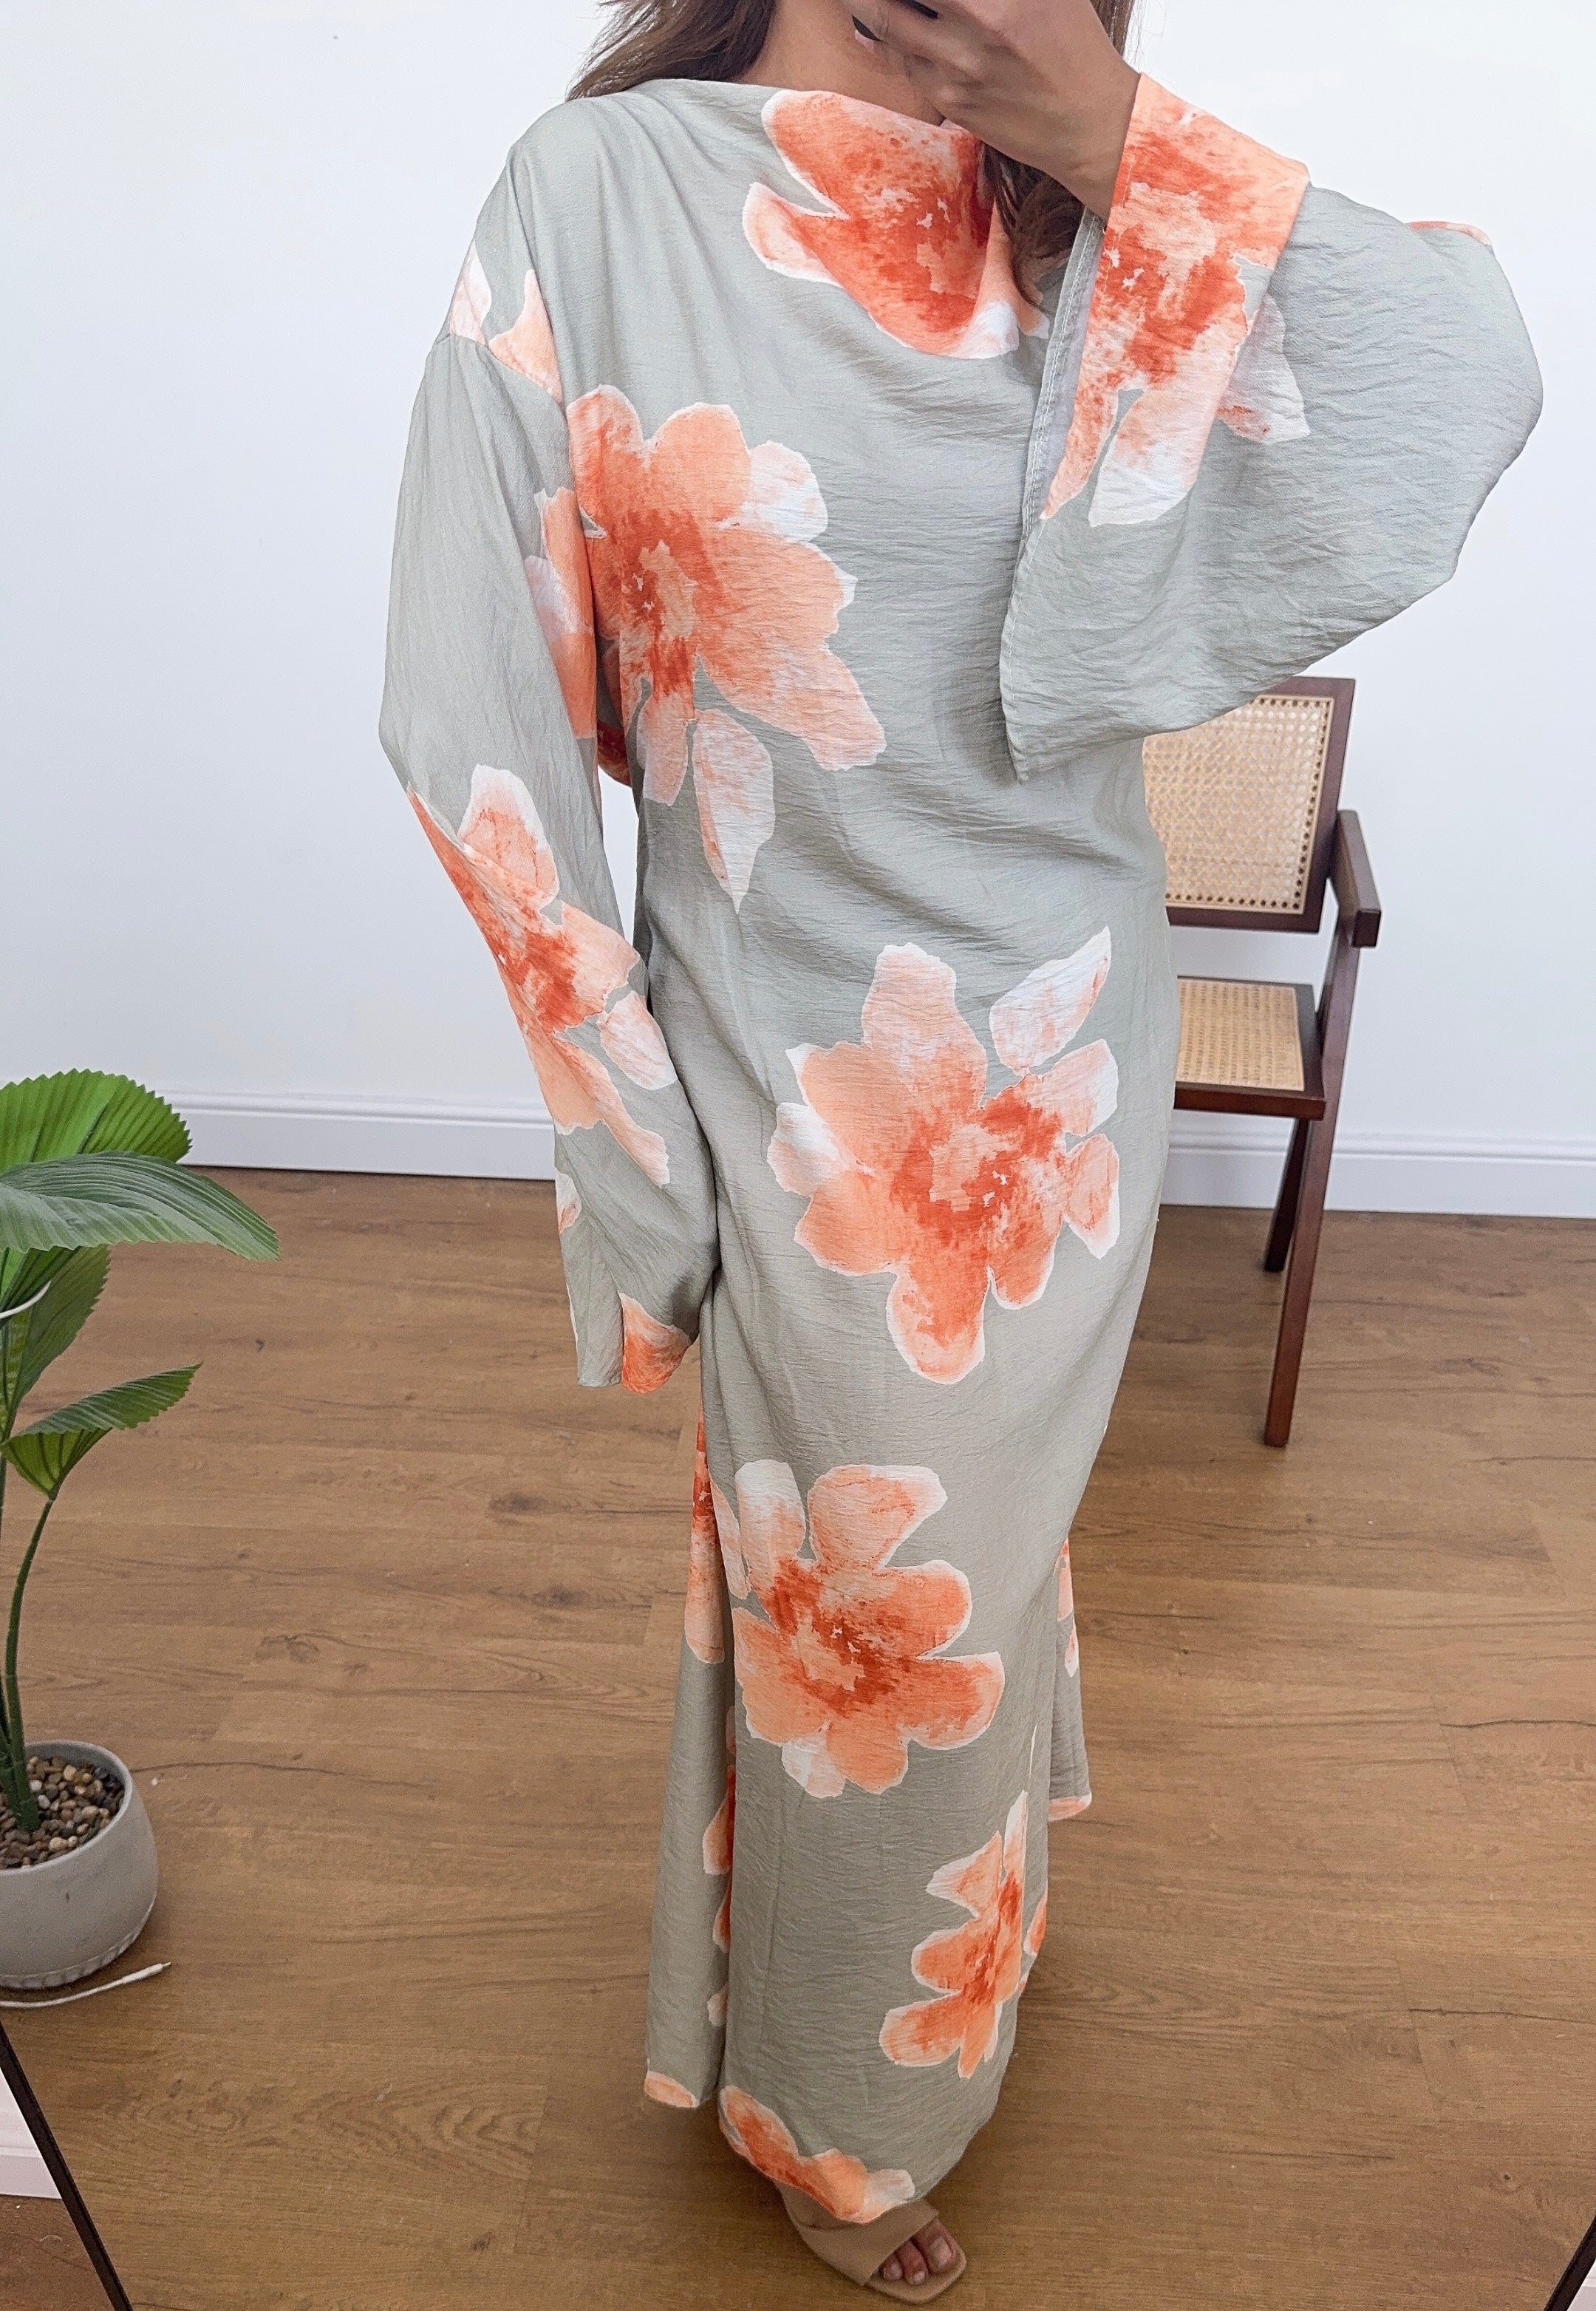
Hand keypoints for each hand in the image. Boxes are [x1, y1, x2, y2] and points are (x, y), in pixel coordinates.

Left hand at [850, 0, 1138, 217]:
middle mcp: (972, 33)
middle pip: (890, 1)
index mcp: (998, 1)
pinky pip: (904, 61)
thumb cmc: (1070, 44)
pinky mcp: (947, 102)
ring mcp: (954, 72)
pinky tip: (895, 22)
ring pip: (887, 25)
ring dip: (870, 4)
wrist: (1085, 122)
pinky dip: (892, 36)